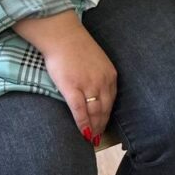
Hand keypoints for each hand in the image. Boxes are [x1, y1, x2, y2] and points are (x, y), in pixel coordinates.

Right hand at [14, 11, 116, 144]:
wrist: (63, 36)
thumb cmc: (76, 48)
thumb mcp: (97, 62)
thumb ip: (99, 77)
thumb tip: (96, 92)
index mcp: (110, 75)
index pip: (112, 101)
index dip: (107, 115)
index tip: (105, 125)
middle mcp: (103, 81)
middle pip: (105, 109)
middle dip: (102, 125)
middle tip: (98, 137)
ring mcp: (88, 85)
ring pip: (94, 113)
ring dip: (94, 128)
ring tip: (91, 138)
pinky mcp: (72, 88)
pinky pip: (80, 111)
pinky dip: (83, 124)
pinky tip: (83, 134)